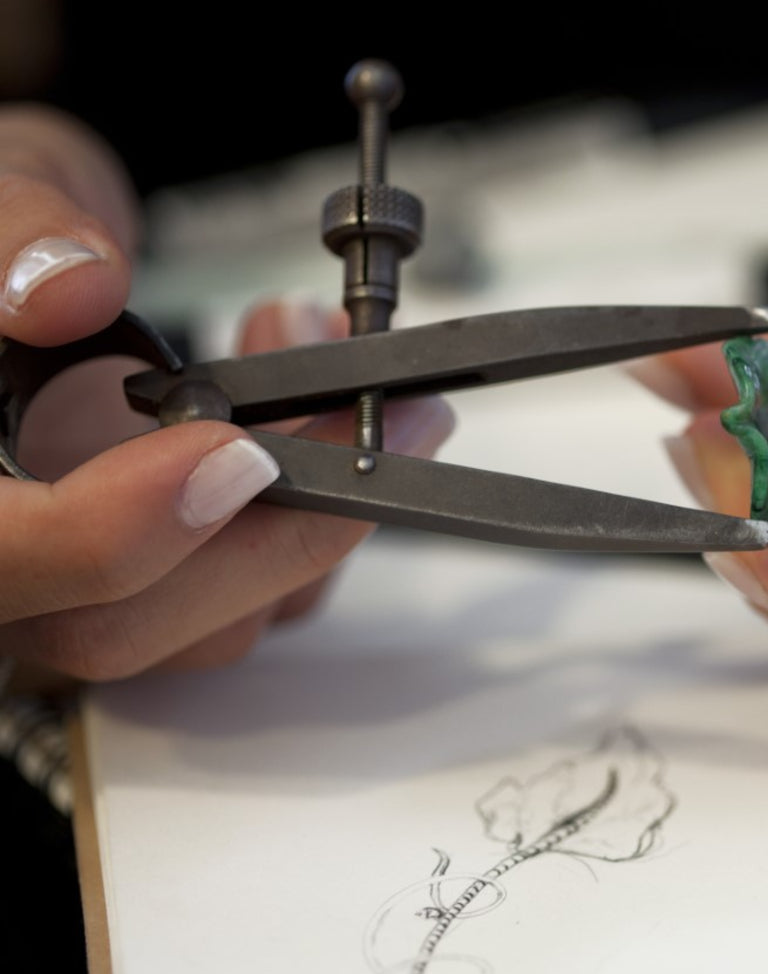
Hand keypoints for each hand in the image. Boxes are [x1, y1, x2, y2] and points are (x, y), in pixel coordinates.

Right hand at [0, 104, 452, 687]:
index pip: (13, 562)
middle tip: (376, 421)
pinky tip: (328, 433)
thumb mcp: (2, 195)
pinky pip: (246, 604)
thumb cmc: (10, 253)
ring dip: (312, 517)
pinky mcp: (156, 585)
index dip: (123, 527)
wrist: (29, 284)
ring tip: (351, 393)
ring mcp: (80, 592)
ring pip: (205, 628)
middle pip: (122, 625)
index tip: (236, 448)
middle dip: (277, 525)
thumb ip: (17, 235)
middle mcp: (13, 576)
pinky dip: (308, 527)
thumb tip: (73, 290)